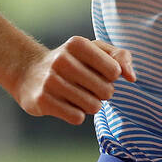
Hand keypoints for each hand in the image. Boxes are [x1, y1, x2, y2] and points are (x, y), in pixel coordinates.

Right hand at [15, 36, 136, 124]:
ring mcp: (50, 80)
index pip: (114, 70)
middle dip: (104, 93)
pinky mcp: (42, 100)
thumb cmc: (72, 62)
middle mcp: (62, 60)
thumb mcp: (95, 50)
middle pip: (106, 91)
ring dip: (92, 105)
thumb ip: (121, 57)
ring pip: (93, 106)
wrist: (29, 73)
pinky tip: (67, 105)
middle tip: (92, 88)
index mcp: (77, 44)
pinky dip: (77, 114)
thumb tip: (132, 77)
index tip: (101, 73)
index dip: (112, 77)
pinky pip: (76, 118)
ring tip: (80, 97)